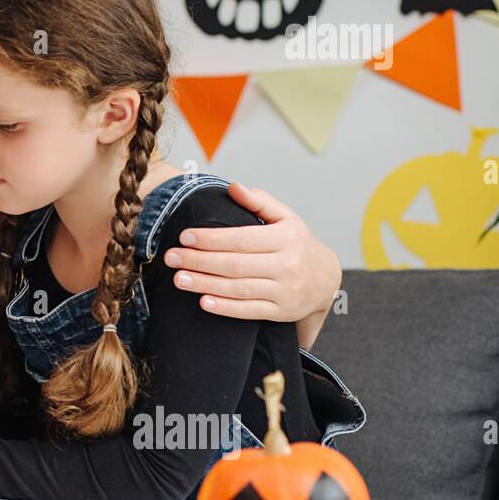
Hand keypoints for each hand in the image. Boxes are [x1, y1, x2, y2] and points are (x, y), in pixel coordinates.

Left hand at [165, 182, 340, 340]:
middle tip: (171, 258)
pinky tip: (203, 302)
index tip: (184, 237)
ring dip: (205, 284)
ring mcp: (284, 291)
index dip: (211, 239)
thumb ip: (260, 202)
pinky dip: (225, 308)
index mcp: (286, 239)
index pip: (242, 238)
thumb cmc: (298, 244)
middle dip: (199, 261)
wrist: (327, 279)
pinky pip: (249, 311)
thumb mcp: (287, 218)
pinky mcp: (281, 312)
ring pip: (239, 289)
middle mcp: (286, 265)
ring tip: (179, 279)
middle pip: (235, 264)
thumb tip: (233, 187)